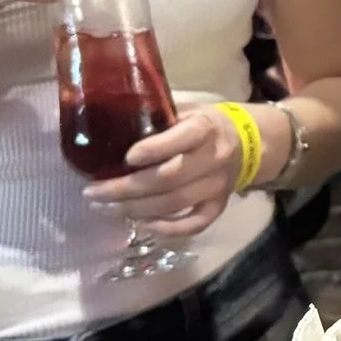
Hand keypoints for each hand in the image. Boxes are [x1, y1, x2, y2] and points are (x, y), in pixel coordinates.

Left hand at [83, 101, 251, 238]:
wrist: (247, 144)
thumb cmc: (203, 124)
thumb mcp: (185, 110)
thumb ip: (156, 116)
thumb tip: (109, 121)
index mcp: (205, 128)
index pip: (182, 139)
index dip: (154, 149)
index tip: (126, 157)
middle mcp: (213, 158)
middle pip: (169, 179)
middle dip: (127, 189)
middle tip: (93, 193)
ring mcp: (217, 186)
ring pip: (175, 203)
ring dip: (136, 210)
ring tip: (105, 208)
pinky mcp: (218, 206)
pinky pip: (195, 224)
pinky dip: (169, 230)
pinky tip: (143, 225)